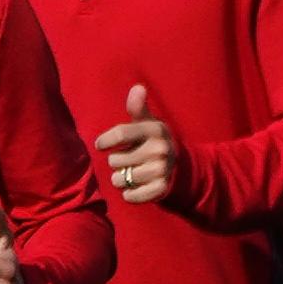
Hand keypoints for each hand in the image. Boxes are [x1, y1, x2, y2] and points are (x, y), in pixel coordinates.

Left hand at [94, 80, 181, 207]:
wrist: (181, 167)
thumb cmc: (154, 141)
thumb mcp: (148, 123)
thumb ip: (138, 108)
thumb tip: (137, 87)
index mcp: (155, 130)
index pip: (120, 134)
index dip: (105, 141)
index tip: (100, 145)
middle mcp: (160, 149)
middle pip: (115, 160)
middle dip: (117, 162)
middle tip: (128, 160)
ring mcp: (162, 170)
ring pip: (120, 179)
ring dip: (121, 179)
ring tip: (132, 172)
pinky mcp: (161, 189)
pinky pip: (131, 196)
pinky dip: (129, 194)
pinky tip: (136, 187)